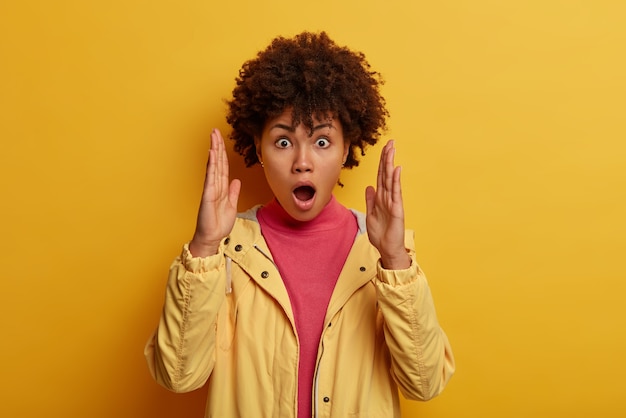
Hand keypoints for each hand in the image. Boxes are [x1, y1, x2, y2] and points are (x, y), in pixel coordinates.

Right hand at [189, 128, 240, 256]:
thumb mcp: (231, 206)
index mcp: (221, 188)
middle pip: (217, 162)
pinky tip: (212, 154)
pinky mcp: (208, 195)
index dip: (223, 152)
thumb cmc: (219, 225)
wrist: (212, 238)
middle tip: (215, 131)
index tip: (221, 139)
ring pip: (213, 166)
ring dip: (214, 150)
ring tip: (213, 137)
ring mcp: (211, 189)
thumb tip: (236, 181)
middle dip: (217, 146)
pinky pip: (211, 177)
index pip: (223, 166)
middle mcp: (215, 186)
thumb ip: (233, 193)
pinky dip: (212, 165)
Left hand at [365, 140, 410, 269]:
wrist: (387, 249)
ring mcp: (393, 202)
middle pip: (386, 173)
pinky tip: (396, 169)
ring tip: (392, 149)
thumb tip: (369, 187)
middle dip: (387, 157)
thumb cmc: (381, 234)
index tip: (384, 148)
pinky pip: (396, 192)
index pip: (380, 176)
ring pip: (390, 179)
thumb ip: (370, 200)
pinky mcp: (397, 209)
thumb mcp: (370, 214)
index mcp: (380, 198)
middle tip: (390, 141)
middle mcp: (387, 197)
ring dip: (390, 164)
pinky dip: (396, 180)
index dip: (381, 162)